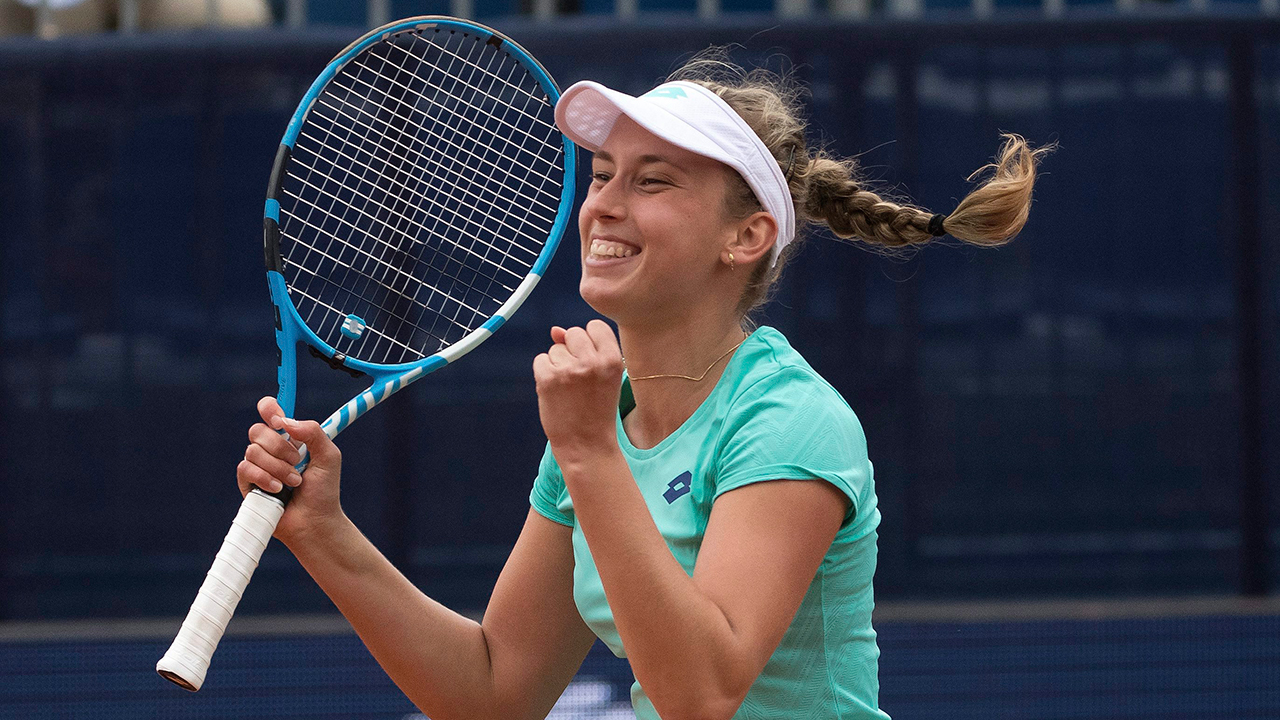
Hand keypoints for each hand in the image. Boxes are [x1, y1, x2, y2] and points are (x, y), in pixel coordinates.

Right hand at [237, 396, 344, 546]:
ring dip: (278, 467)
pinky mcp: (247, 484)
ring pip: (253, 451)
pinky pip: (245, 469)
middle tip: (298, 462)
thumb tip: (286, 421)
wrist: (315, 521)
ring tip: (294, 482)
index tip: (279, 421)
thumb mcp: (328, 456)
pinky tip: (278, 489)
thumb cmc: (324, 490)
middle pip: (257, 430)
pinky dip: (264, 478)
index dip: (269, 408)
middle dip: (280, 447)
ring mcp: (257, 466)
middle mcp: (270, 449)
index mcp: (289, 438)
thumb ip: (313, 432)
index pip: (270, 412)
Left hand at [533, 319, 622, 465]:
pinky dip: (544, 373)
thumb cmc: (597, 411)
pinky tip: (556, 391)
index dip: (590, 341)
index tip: (590, 359)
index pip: (595, 327)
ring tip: (569, 388)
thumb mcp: (604, 377)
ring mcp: (568, 370)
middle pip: (573, 333)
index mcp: (613, 360)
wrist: (586, 445)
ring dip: (558, 363)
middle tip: (579, 377)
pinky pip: (540, 360)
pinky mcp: (547, 379)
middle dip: (572, 350)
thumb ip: (586, 349)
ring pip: (555, 348)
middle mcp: (591, 362)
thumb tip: (555, 330)